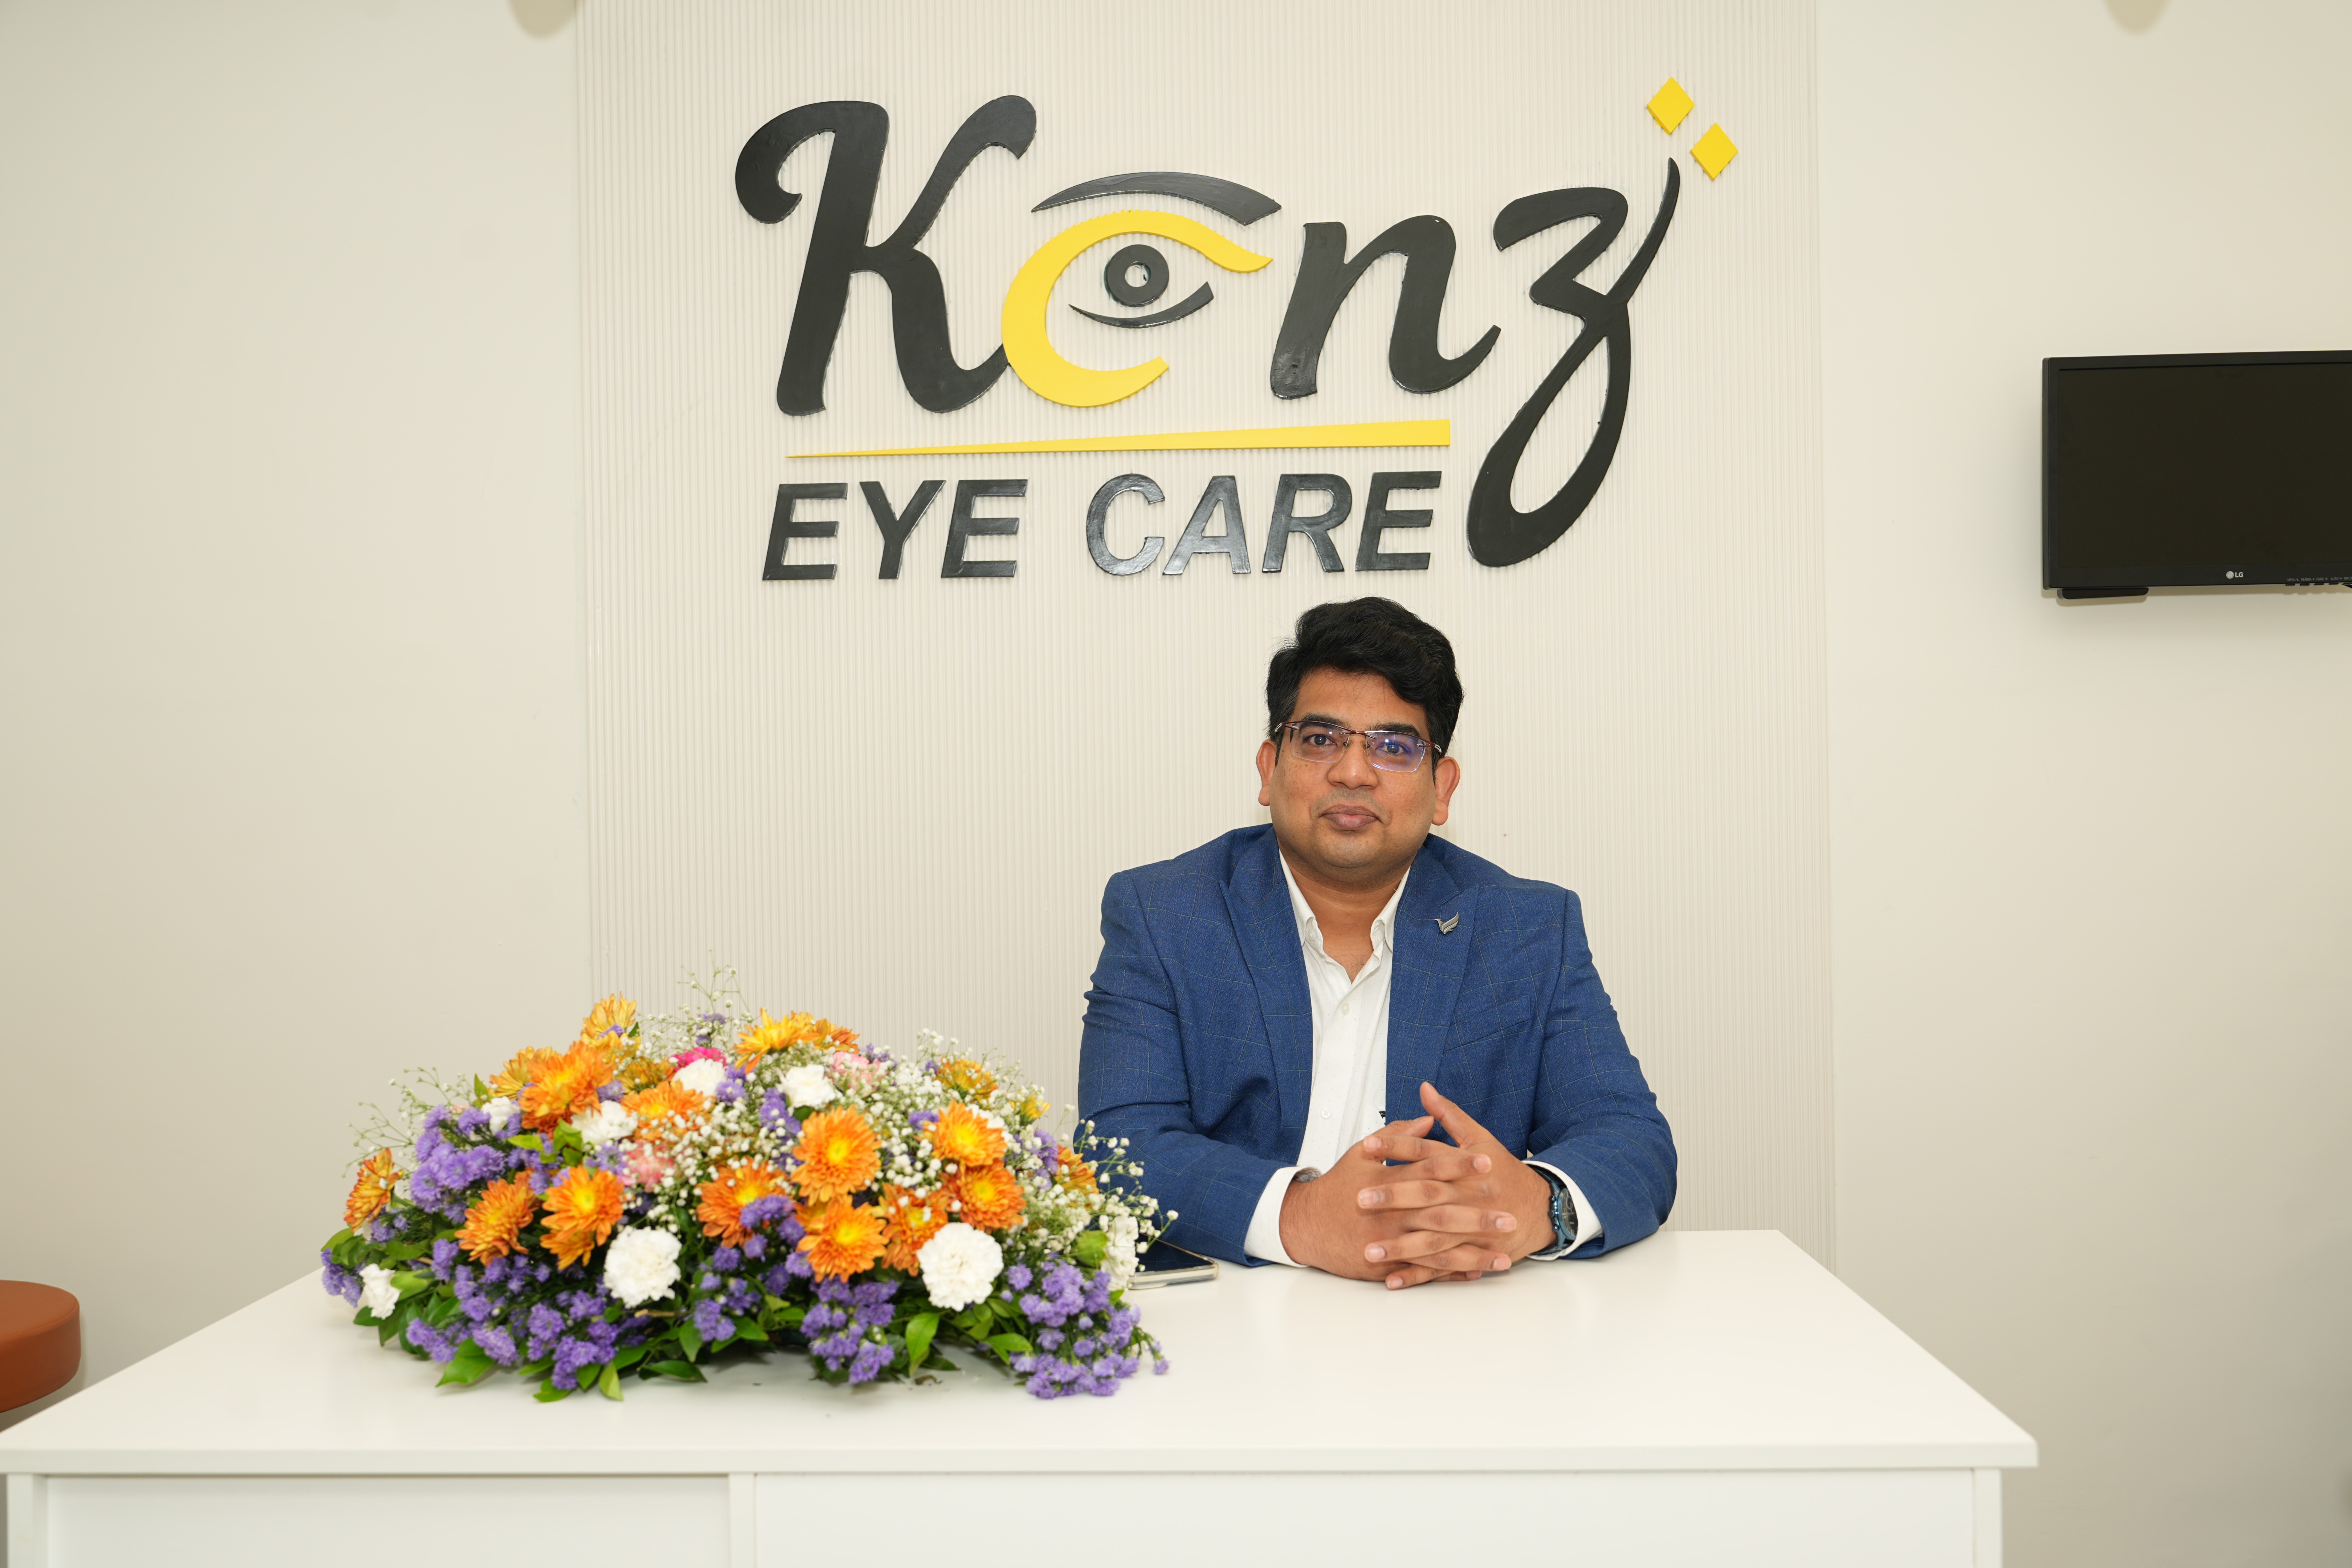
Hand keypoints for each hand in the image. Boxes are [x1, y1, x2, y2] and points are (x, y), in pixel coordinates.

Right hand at [1277, 1110, 1521, 1286]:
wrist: (1305, 1224)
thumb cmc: (1337, 1187)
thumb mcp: (1361, 1154)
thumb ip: (1397, 1137)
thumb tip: (1426, 1120)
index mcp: (1388, 1182)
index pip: (1429, 1169)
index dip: (1459, 1165)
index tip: (1487, 1162)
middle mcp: (1391, 1213)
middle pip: (1441, 1213)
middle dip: (1477, 1217)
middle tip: (1510, 1217)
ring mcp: (1389, 1242)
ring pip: (1437, 1250)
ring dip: (1472, 1254)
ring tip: (1503, 1257)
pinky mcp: (1386, 1265)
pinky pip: (1422, 1271)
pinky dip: (1449, 1273)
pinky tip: (1474, 1272)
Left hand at [1357, 1083, 1555, 1288]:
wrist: (1541, 1208)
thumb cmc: (1504, 1171)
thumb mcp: (1481, 1138)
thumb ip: (1449, 1114)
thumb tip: (1425, 1089)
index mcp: (1466, 1165)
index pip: (1428, 1151)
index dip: (1398, 1147)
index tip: (1367, 1146)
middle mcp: (1468, 1195)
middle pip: (1428, 1195)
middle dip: (1394, 1197)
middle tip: (1360, 1199)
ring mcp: (1472, 1227)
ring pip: (1433, 1238)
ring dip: (1400, 1246)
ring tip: (1368, 1250)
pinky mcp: (1473, 1251)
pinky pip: (1442, 1266)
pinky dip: (1418, 1275)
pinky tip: (1392, 1279)